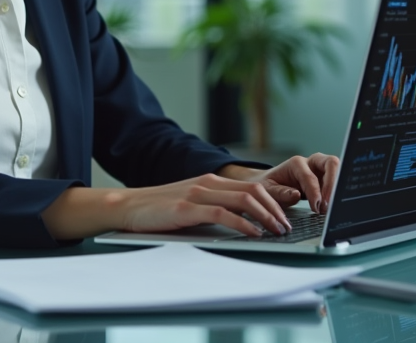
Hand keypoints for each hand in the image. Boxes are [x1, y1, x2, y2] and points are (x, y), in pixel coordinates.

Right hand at [41, 173, 295, 239]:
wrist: (128, 207)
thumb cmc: (159, 210)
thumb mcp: (191, 204)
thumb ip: (214, 207)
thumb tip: (242, 223)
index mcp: (211, 181)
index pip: (252, 186)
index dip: (274, 200)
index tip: (287, 215)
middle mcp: (208, 183)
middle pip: (254, 190)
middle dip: (276, 209)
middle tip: (287, 227)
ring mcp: (198, 193)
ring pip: (244, 199)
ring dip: (266, 217)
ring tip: (277, 231)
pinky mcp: (188, 208)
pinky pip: (223, 214)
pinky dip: (243, 224)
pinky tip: (252, 234)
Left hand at [230, 153, 339, 213]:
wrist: (269, 184)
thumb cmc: (268, 186)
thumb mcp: (268, 190)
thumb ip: (280, 192)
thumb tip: (296, 195)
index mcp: (296, 163)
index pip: (310, 176)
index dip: (315, 193)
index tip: (316, 207)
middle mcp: (311, 163)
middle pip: (331, 163)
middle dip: (333, 184)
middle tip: (329, 205)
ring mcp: (321, 170)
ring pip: (339, 171)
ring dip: (338, 188)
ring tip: (331, 208)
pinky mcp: (327, 180)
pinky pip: (338, 182)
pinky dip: (338, 193)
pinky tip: (334, 206)